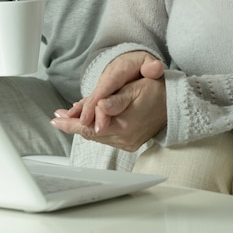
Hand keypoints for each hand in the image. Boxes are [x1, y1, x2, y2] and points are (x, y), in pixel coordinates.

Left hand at [51, 51, 165, 150]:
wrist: (175, 105)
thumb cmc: (156, 91)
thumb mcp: (135, 89)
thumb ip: (115, 100)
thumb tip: (98, 108)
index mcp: (122, 125)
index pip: (89, 127)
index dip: (71, 123)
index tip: (57, 118)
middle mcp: (123, 138)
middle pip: (90, 134)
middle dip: (72, 125)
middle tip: (56, 118)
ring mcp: (126, 143)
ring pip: (97, 137)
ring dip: (82, 128)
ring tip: (65, 119)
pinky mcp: (129, 143)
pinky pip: (106, 138)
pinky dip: (94, 130)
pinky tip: (87, 124)